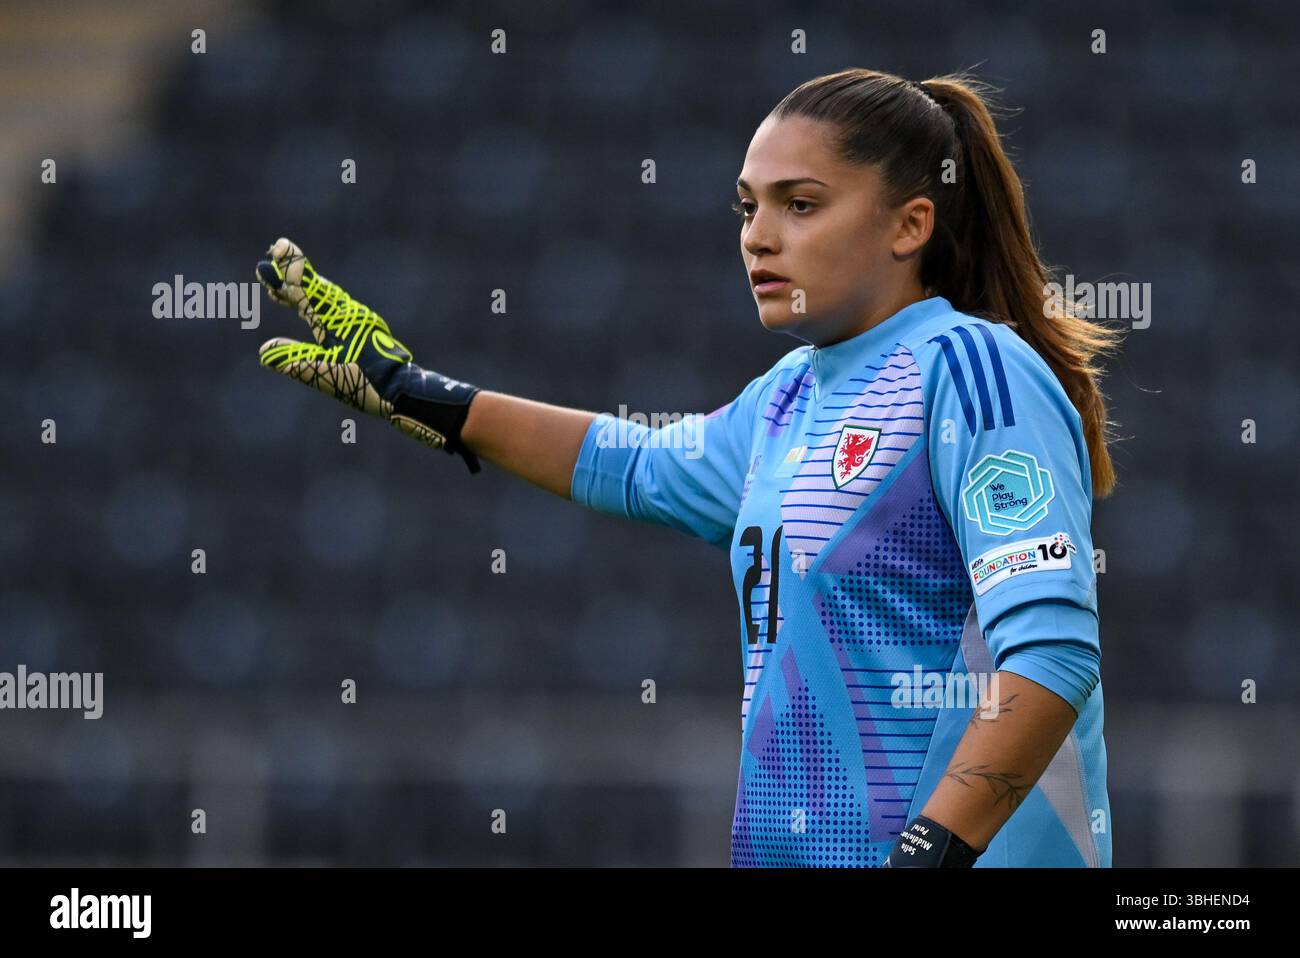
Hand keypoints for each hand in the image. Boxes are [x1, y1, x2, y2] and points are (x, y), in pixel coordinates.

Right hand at [255, 237, 481, 470]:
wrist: (404, 391)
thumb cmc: (366, 385)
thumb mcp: (325, 375)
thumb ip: (295, 360)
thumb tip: (265, 351)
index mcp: (335, 320)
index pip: (307, 288)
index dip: (289, 270)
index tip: (276, 248)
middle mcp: (347, 314)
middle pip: (315, 286)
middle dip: (293, 273)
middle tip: (272, 256)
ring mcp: (357, 320)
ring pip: (325, 296)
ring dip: (303, 288)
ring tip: (281, 287)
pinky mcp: (364, 329)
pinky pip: (334, 308)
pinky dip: (318, 304)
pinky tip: (312, 311)